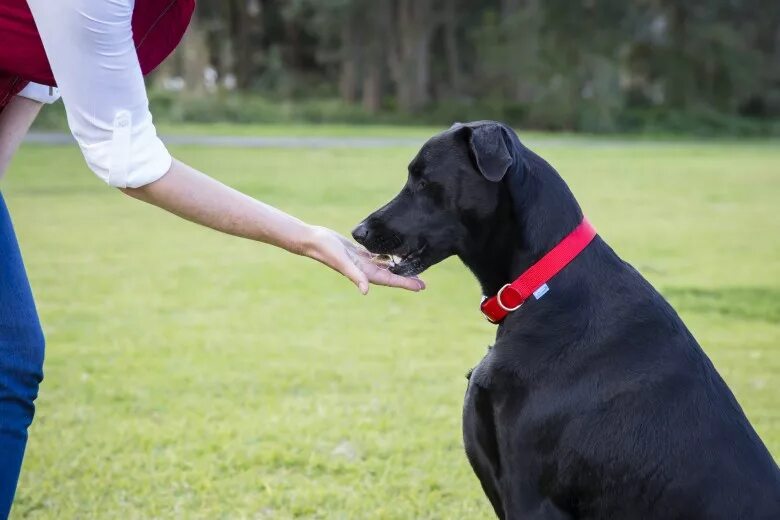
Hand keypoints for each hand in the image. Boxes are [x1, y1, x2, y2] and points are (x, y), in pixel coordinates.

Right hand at [302, 225, 424, 293]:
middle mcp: (365, 269)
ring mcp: (362, 261)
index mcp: (365, 273)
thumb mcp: (343, 262)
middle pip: (391, 275)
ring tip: (412, 269)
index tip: (421, 287)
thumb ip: (355, 276)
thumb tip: (366, 291)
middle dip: (406, 278)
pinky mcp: (359, 252)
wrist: (313, 240)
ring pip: (385, 267)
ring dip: (398, 269)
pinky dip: (387, 257)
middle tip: (423, 282)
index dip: (406, 283)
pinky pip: (377, 256)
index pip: (390, 280)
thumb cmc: (327, 251)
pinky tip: (394, 255)